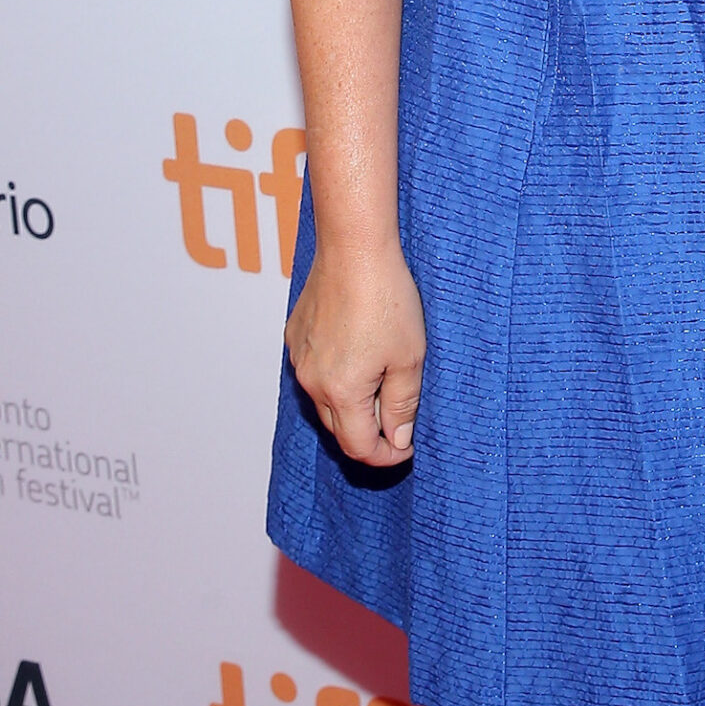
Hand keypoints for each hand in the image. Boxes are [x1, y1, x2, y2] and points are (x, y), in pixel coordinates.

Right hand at [285, 241, 424, 466]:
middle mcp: (312, 382)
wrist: (354, 249)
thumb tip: (397, 439)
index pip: (359, 447)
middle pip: (339, 428)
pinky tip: (359, 355)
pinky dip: (335, 377)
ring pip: (324, 401)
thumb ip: (403, 405)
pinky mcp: (295, 337)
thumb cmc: (386, 299)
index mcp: (341, 393)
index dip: (385, 455)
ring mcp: (299, 359)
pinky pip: (314, 371)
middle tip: (399, 423)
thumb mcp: (410, 357)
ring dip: (351, 405)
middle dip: (369, 434)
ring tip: (382, 385)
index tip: (406, 450)